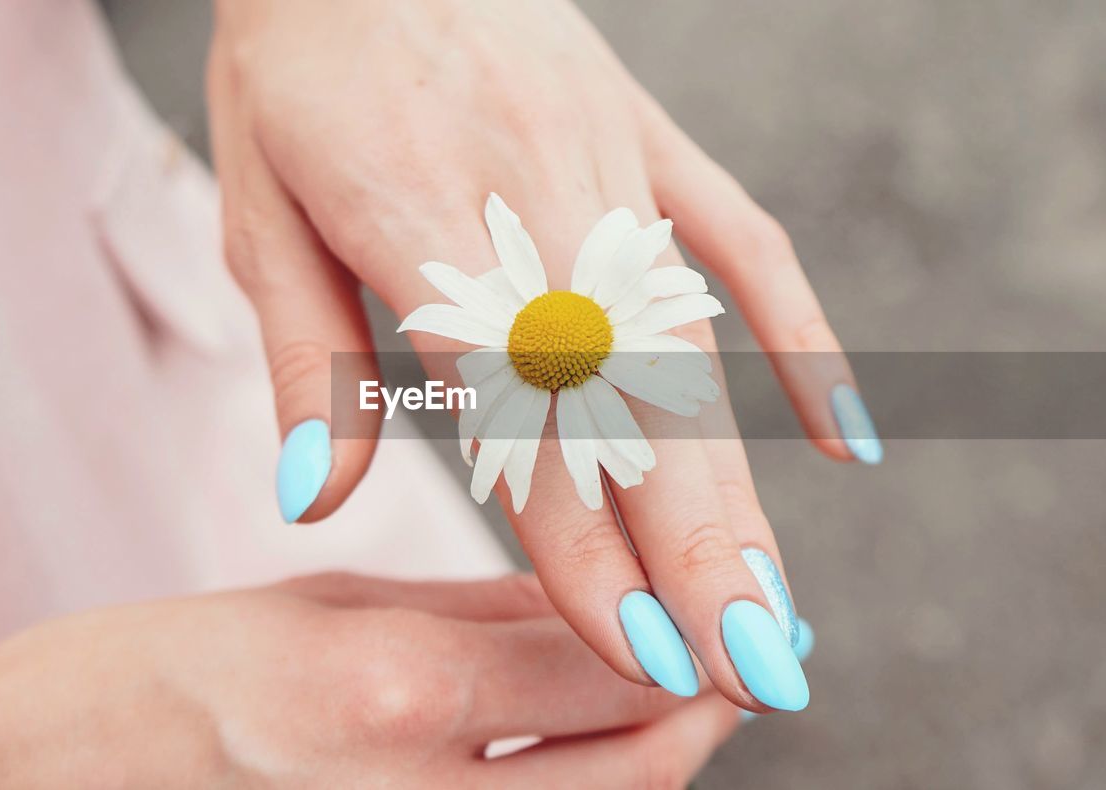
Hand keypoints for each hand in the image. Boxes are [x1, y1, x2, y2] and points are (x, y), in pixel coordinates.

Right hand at [0, 574, 737, 788]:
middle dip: (708, 710)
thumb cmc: (183, 660)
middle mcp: (416, 789)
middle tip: (746, 657)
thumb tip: (607, 598)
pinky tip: (597, 749)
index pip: (611, 660)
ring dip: (663, 760)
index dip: (698, 633)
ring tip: (687, 696)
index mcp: (398, 684)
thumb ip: (484, 610)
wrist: (58, 768)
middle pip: (637, 767)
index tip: (748, 606)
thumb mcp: (335, 600)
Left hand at [208, 0, 870, 708]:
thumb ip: (306, 361)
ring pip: (696, 360)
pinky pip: (745, 247)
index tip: (643, 657)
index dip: (587, 557)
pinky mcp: (651, 143)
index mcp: (436, 244)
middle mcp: (549, 221)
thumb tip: (314, 496)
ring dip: (741, 490)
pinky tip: (844, 435)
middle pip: (639, 418)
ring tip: (779, 602)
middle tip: (759, 672)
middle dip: (698, 560)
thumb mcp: (261, 207)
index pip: (527, 435)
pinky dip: (802, 340)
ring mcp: (616, 179)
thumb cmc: (300, 62)